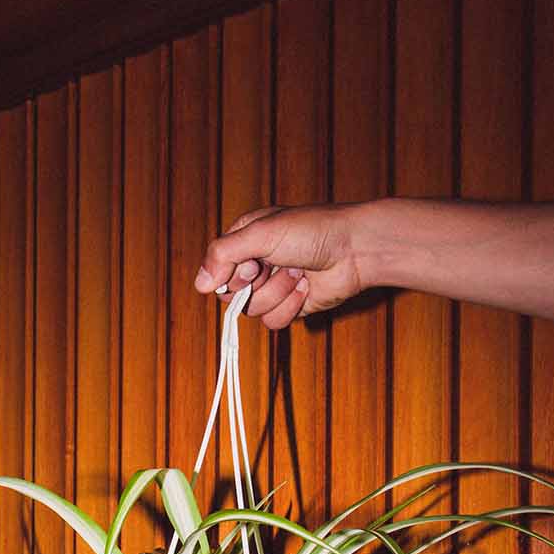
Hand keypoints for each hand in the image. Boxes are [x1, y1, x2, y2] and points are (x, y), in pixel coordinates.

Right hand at [194, 204, 367, 327]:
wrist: (354, 250)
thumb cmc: (311, 231)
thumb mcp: (261, 232)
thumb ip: (223, 255)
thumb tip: (199, 285)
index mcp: (245, 240)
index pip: (217, 270)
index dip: (232, 273)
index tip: (252, 263)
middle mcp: (256, 264)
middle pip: (232, 295)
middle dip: (256, 284)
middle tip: (277, 265)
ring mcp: (273, 287)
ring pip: (253, 311)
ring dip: (277, 293)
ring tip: (297, 272)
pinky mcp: (291, 306)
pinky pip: (273, 322)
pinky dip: (290, 307)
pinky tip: (306, 287)